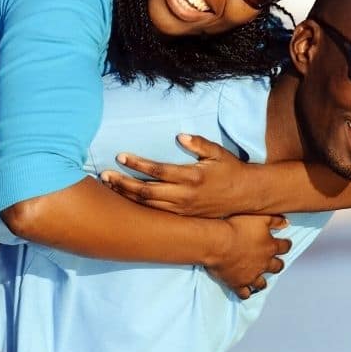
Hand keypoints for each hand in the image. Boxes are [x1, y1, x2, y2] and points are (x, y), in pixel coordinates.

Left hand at [101, 134, 254, 217]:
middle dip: (123, 184)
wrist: (246, 196)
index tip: (121, 156)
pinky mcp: (183, 215)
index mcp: (191, 177)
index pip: (158, 171)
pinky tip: (126, 200)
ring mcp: (182, 208)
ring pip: (148, 205)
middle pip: (146, 192)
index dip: (137, 164)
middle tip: (104, 175)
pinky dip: (138, 206)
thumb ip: (198, 143)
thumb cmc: (230, 170)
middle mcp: (184, 196)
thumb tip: (180, 136)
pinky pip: (156, 213)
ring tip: (110, 187)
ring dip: (127, 196)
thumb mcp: (218, 152)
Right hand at [209, 214, 290, 298]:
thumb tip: (286, 223)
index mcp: (270, 246)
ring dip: (262, 281)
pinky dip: (245, 293)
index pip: (284, 247)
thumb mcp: (259, 218)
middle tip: (274, 262)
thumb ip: (275, 220)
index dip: (286, 245)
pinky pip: (244, 293)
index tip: (285, 244)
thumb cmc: (237, 227)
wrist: (217, 243)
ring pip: (262, 283)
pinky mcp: (238, 283)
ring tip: (260, 280)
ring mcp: (251, 275)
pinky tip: (245, 292)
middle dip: (277, 264)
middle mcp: (263, 263)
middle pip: (277, 267)